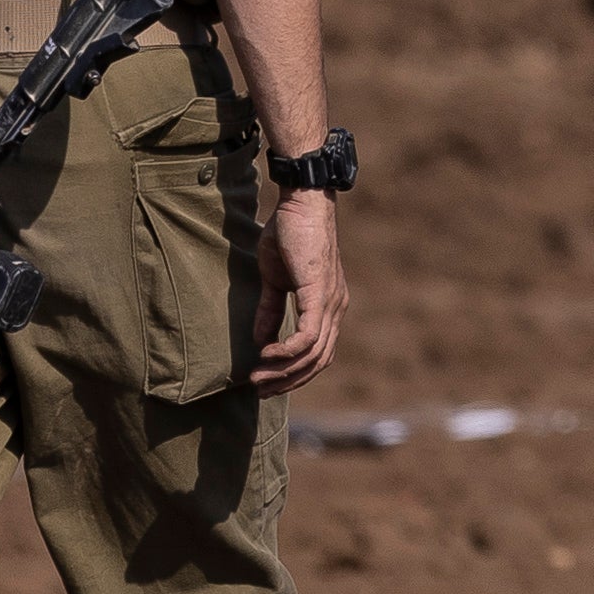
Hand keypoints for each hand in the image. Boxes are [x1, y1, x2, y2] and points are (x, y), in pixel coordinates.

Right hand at [252, 188, 346, 391]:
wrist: (301, 203)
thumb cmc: (288, 235)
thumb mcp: (274, 280)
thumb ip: (270, 310)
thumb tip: (260, 341)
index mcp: (329, 306)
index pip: (319, 353)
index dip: (294, 373)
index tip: (266, 381)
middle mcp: (336, 309)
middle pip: (319, 362)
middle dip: (289, 381)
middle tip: (260, 389)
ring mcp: (331, 302)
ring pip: (314, 354)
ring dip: (284, 371)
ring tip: (258, 377)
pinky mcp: (320, 293)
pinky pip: (308, 336)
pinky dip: (287, 351)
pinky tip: (265, 354)